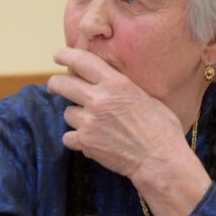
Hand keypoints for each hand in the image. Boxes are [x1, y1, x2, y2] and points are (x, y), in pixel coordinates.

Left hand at [47, 47, 186, 178]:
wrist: (160, 159)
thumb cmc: (161, 128)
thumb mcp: (145, 96)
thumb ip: (122, 87)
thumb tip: (106, 81)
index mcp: (117, 84)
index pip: (82, 61)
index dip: (66, 55)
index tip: (59, 56)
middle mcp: (99, 99)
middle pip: (62, 84)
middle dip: (55, 84)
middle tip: (55, 86)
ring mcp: (90, 122)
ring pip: (67, 112)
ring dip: (76, 117)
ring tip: (92, 123)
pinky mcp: (85, 142)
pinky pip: (68, 136)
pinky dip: (76, 139)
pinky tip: (89, 140)